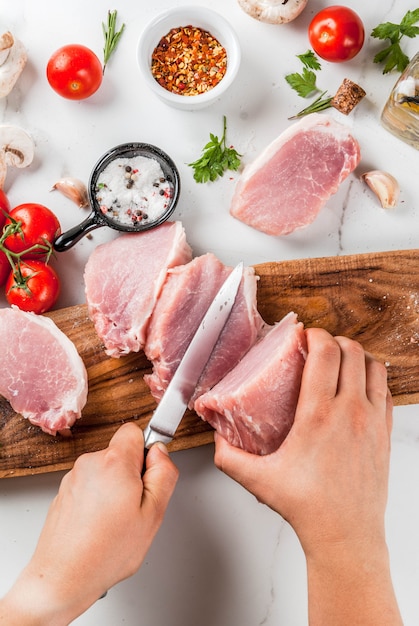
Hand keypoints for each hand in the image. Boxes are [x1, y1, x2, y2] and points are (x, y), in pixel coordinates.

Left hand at [0, 423, 177, 624]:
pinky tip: (99, 527)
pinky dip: (97, 501)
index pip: (134, 430)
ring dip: (114, 489)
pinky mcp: (63, 492)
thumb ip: (164, 474)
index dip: (146, 450)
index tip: (149, 473)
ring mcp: (73, 478)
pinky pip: (91, 486)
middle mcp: (89, 463)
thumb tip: (161, 453)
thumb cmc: (105, 552)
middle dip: (131, 474)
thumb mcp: (153, 514)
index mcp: (114, 462)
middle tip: (134, 507)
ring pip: (106, 471)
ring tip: (115, 522)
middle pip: (120, 453)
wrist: (62, 578)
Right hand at [214, 328, 401, 623]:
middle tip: (320, 345)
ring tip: (341, 360)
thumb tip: (217, 440)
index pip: (325, 353)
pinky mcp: (384, 434)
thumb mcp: (259, 480)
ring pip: (373, 367)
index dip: (315, 335)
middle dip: (335, 340)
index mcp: (319, 414)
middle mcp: (350, 412)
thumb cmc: (309, 507)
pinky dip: (374, 378)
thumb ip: (229, 458)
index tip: (306, 335)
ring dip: (357, 356)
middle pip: (351, 351)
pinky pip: (386, 391)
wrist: (346, 534)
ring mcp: (372, 422)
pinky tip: (360, 385)